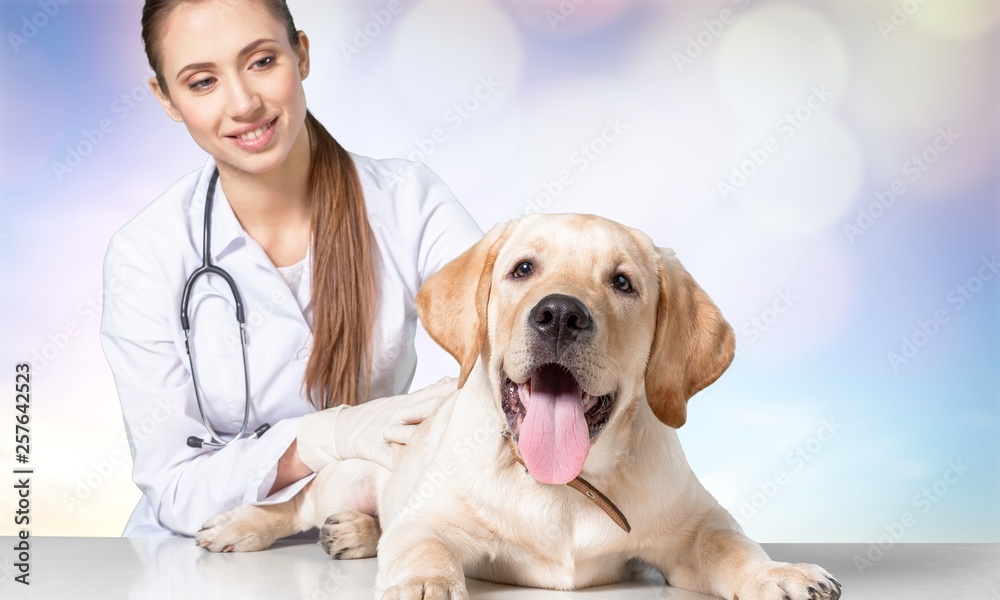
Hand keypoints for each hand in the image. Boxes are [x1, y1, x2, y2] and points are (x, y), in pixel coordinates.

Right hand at [297, 377, 456, 470]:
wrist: (338, 429)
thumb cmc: (377, 417)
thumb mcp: (401, 402)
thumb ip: (427, 394)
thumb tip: (452, 381)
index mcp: (406, 403)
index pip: (434, 392)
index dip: (454, 389)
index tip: (476, 384)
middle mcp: (398, 413)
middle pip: (424, 407)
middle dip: (445, 406)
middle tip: (468, 405)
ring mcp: (384, 430)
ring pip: (405, 430)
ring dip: (422, 433)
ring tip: (442, 436)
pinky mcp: (370, 447)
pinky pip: (384, 455)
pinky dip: (395, 461)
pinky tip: (407, 469)